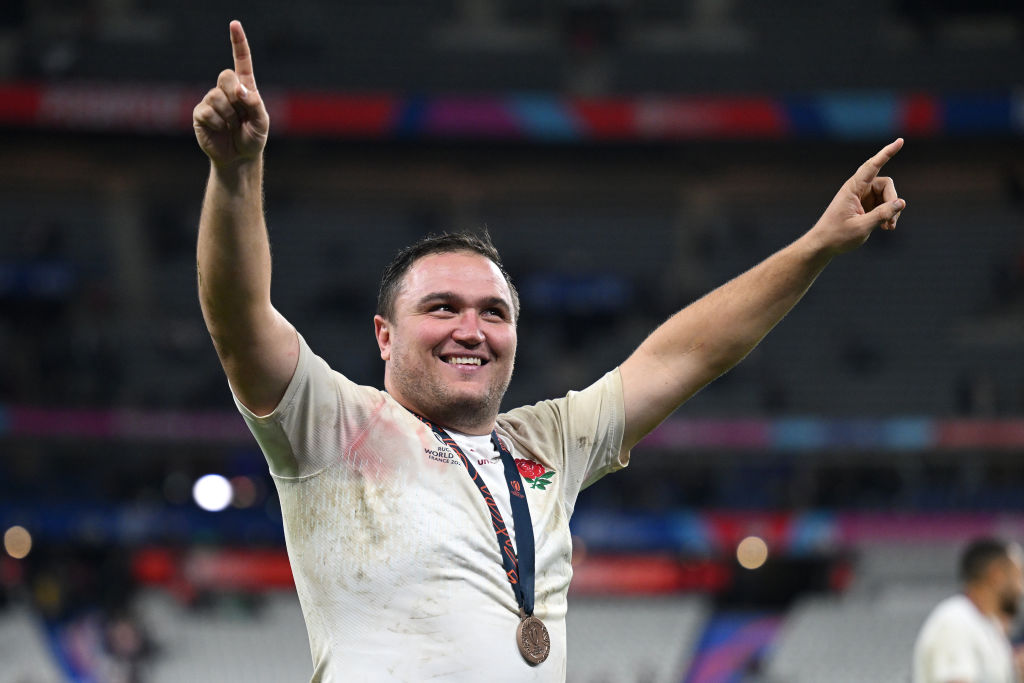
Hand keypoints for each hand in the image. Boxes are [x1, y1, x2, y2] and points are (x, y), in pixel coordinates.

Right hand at [193, 20, 268, 166]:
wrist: (239, 157)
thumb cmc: (253, 137)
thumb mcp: (262, 122)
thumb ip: (255, 104)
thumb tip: (240, 90)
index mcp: (245, 86)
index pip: (241, 60)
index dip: (238, 42)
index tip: (234, 24)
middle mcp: (226, 90)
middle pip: (225, 76)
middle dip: (235, 94)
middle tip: (241, 112)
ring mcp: (211, 100)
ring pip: (216, 96)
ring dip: (228, 114)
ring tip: (232, 126)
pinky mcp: (200, 113)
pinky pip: (206, 111)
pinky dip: (217, 123)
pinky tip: (220, 129)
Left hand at [810, 138, 906, 254]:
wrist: (823, 245)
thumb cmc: (837, 236)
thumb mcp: (861, 227)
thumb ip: (882, 215)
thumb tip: (901, 202)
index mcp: (852, 189)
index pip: (872, 166)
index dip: (886, 153)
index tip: (900, 141)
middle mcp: (857, 189)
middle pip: (885, 184)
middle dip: (892, 201)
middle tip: (891, 222)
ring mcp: (862, 197)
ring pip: (887, 195)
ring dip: (891, 211)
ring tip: (889, 227)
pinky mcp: (865, 206)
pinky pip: (883, 204)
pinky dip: (887, 215)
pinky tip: (887, 228)